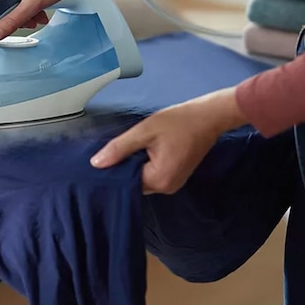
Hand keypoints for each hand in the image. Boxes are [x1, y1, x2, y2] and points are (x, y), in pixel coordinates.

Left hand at [89, 88, 247, 194]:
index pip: (125, 182)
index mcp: (159, 180)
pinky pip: (153, 174)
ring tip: (131, 146)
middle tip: (116, 148)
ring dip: (134, 164)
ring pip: (142, 177)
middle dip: (124, 166)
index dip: (113, 169)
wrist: (208, 116)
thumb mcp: (144, 131)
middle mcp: (167, 187)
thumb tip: (96, 164)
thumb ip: (119, 148)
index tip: (104, 157)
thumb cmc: (179, 122)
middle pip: (134, 182)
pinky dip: (144, 163)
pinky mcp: (176, 176)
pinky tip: (142, 149)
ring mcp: (173, 183)